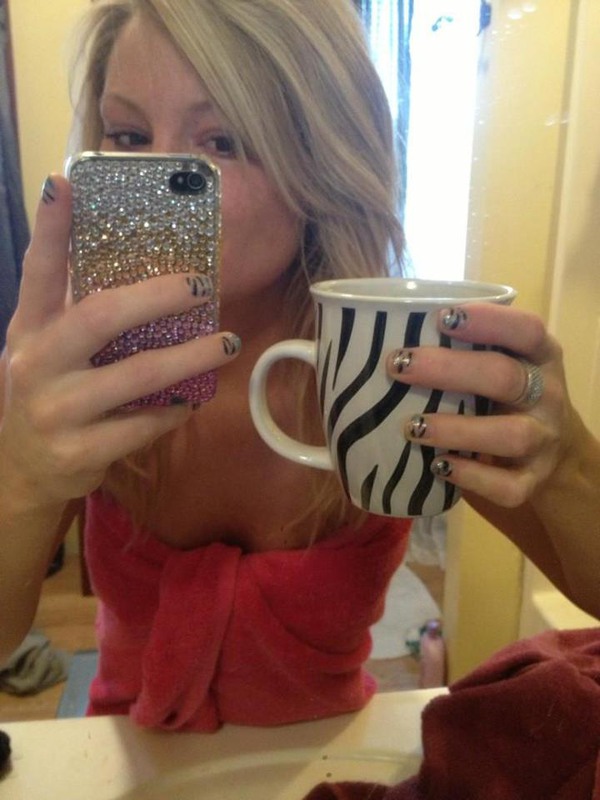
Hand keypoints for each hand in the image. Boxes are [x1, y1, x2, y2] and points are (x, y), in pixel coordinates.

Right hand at [0, 174, 239, 508]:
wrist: (22, 471)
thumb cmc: (47, 394)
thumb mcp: (46, 350)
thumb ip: (78, 315)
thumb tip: (146, 277)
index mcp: (29, 331)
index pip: (38, 271)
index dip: (51, 228)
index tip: (66, 183)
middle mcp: (35, 364)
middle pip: (101, 316)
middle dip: (158, 296)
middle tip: (202, 286)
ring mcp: (56, 411)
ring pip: (135, 375)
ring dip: (190, 357)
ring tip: (227, 343)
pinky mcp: (79, 451)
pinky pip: (141, 425)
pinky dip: (173, 409)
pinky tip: (191, 399)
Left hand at [385, 303, 574, 507]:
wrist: (557, 455)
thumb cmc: (509, 397)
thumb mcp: (504, 364)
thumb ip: (467, 350)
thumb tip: (387, 335)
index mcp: (540, 356)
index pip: (525, 330)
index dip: (488, 321)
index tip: (442, 317)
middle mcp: (547, 396)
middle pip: (505, 378)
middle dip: (449, 369)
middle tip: (399, 365)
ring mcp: (543, 441)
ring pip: (509, 435)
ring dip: (456, 429)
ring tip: (412, 426)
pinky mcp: (532, 482)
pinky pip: (505, 486)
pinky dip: (471, 477)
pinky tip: (439, 466)